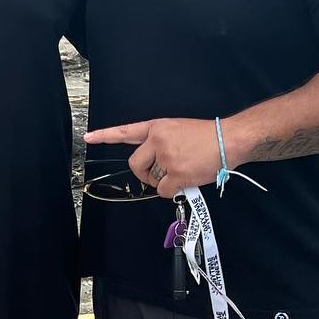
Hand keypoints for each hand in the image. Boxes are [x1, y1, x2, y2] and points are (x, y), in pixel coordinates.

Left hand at [84, 118, 220, 198]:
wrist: (229, 139)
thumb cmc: (208, 136)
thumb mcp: (178, 129)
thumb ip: (161, 142)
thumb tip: (154, 166)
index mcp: (157, 127)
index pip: (126, 131)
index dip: (105, 135)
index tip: (88, 137)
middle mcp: (158, 140)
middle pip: (136, 164)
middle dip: (145, 174)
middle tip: (160, 175)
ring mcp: (166, 157)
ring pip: (152, 180)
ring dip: (165, 181)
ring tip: (184, 169)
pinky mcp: (176, 173)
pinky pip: (164, 191)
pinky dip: (173, 191)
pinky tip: (186, 181)